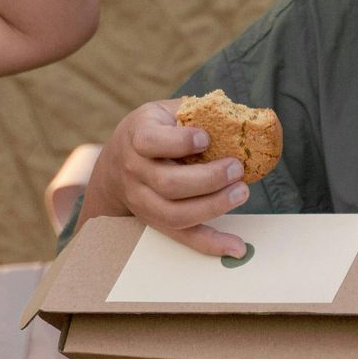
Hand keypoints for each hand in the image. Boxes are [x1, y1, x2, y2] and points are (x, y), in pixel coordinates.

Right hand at [108, 100, 250, 260]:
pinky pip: (183, 237)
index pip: (151, 142)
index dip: (180, 142)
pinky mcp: (156, 222)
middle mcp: (134, 172)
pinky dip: (211, 245)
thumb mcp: (163, 112)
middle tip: (237, 168)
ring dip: (213, 206)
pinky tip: (237, 247)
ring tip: (241, 192)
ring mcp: (142, 201)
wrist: (115, 167)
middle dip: (208, 178)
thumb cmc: (151, 132)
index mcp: (137, 137)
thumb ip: (194, 111)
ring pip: (175, 214)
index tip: (206, 138)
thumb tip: (242, 116)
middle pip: (169, 184)